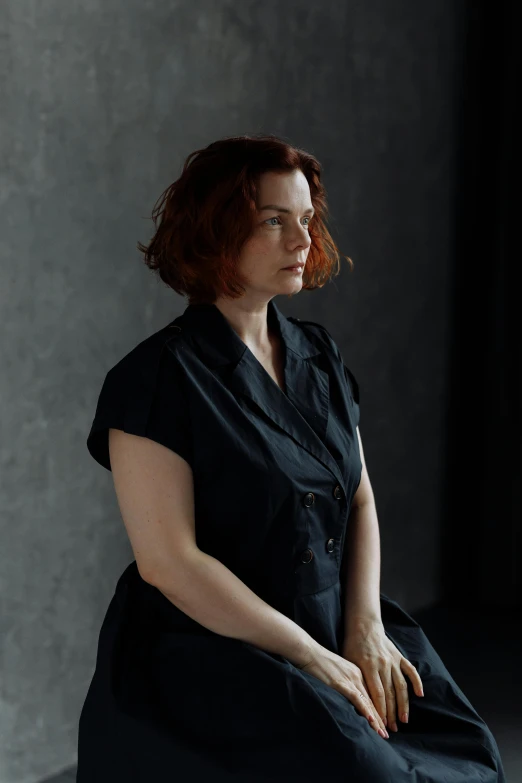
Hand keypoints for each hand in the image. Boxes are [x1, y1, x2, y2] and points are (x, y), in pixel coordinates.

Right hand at [295, 642, 390, 739]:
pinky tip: (372, 721)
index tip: (385, 723)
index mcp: (358, 671)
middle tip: (388, 733)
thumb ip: (346, 682)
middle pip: (374, 699)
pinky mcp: (341, 683)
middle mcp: (358, 675)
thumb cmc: (319, 661)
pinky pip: (357, 699)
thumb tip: (349, 696)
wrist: (308, 651)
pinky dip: (365, 711)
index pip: (372, 694)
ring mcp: (350, 679)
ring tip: (382, 733)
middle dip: (381, 717)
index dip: (380, 709)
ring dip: (376, 719)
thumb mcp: (337, 671)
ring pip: (368, 702)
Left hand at [341, 618, 423, 732]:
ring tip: (404, 719)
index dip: (381, 711)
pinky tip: (420, 695)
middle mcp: (383, 665)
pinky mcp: (399, 656)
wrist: (364, 625)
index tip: (382, 725)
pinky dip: (416, 682)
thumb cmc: (352, 645)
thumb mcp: (348, 662)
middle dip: (391, 713)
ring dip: (403, 704)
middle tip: (394, 729)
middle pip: (390, 693)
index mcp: (368, 667)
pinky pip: (411, 670)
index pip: (377, 694)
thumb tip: (358, 703)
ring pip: (401, 686)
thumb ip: (356, 680)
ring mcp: (393, 660)